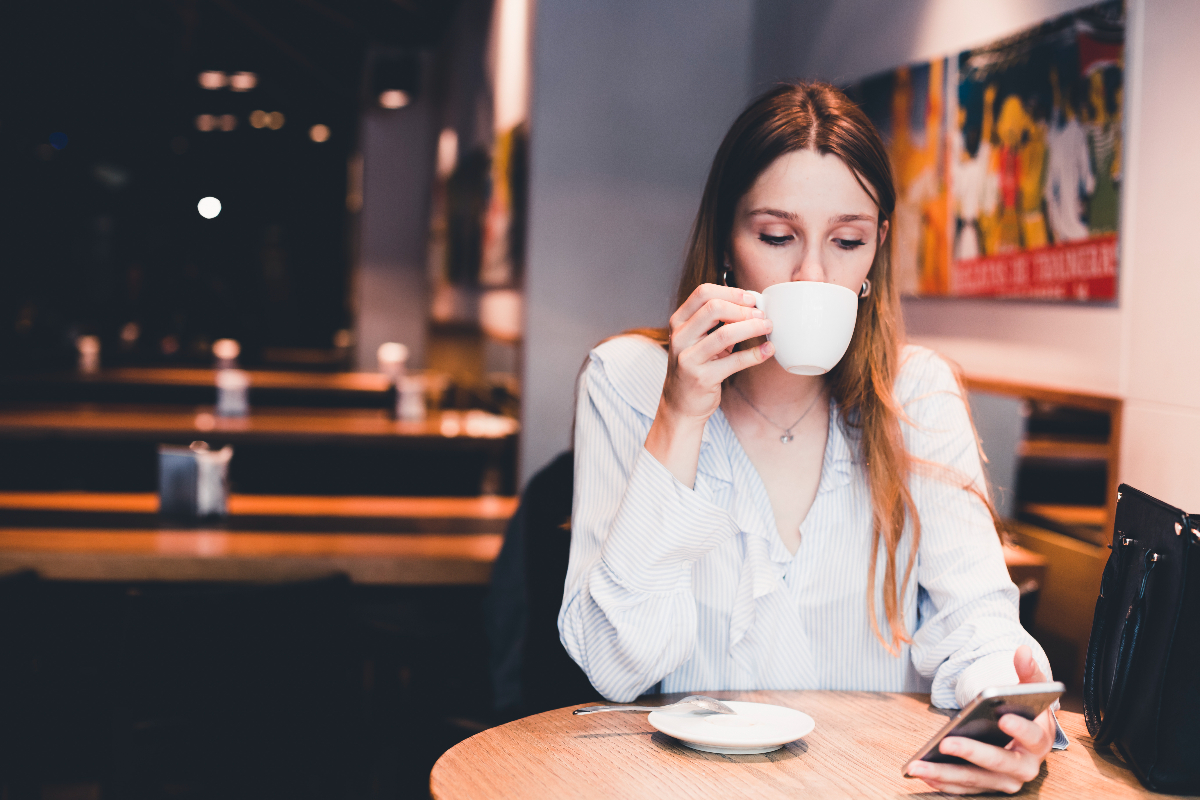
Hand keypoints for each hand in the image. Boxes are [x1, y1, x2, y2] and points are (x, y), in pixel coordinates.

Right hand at [644, 283, 771, 486]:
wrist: (681, 405)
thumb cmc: (696, 366)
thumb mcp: (699, 339)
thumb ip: (717, 322)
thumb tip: (751, 304)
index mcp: (678, 322)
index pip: (703, 293)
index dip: (731, 292)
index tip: (751, 298)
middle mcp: (679, 337)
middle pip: (713, 308)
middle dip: (743, 308)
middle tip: (761, 313)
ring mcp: (688, 358)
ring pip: (725, 333)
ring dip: (752, 327)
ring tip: (767, 326)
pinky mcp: (702, 378)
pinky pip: (734, 362)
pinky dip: (755, 354)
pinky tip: (768, 349)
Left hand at [907, 646, 1055, 794]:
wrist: (1025, 737)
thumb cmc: (1026, 712)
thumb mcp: (1031, 692)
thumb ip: (1028, 672)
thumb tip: (1023, 651)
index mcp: (1040, 741)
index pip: (1033, 737)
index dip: (1020, 729)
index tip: (1003, 718)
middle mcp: (1025, 767)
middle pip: (1000, 764)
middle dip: (973, 753)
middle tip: (946, 743)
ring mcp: (1005, 780)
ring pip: (976, 780)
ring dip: (946, 773)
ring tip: (919, 766)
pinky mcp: (986, 786)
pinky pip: (964, 788)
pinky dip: (943, 783)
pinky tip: (923, 773)